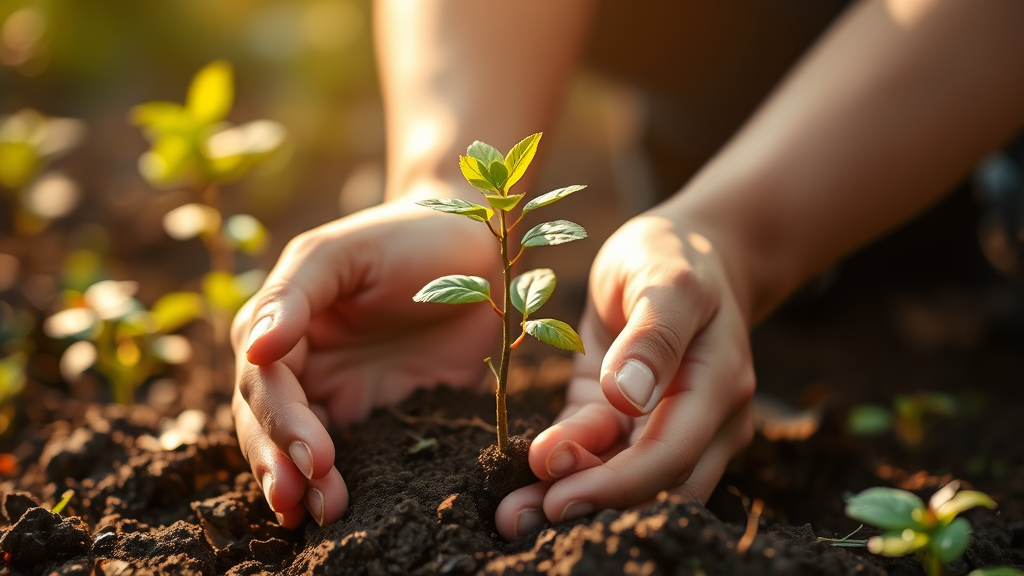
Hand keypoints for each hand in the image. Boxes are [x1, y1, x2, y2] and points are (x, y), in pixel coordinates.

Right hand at [231, 197, 500, 526]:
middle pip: (270, 425)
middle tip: (302, 503)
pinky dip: (347, 482)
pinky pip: (360, 454)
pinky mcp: (384, 412)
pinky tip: (346, 509)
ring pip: (302, 448)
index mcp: (280, 324)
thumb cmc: (404, 235)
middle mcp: (301, 365)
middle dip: (281, 464)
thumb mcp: (342, 253)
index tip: (312, 456)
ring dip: (303, 483)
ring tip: (320, 515)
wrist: (476, 244)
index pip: (264, 384)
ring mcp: (340, 392)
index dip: (281, 424)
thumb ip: (294, 297)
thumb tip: (253, 350)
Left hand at [495, 212, 755, 539]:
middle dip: (588, 506)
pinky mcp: (623, 418)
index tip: (562, 498)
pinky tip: (521, 489)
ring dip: (567, 498)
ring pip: (619, 479)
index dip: (619, 485)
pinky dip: (562, 470)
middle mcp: (699, 420)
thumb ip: (653, 337)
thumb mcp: (666, 279)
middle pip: (649, 485)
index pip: (672, 455)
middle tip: (518, 521)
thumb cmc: (677, 258)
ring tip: (510, 518)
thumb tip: (629, 398)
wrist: (685, 253)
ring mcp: (662, 424)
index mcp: (717, 386)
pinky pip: (595, 453)